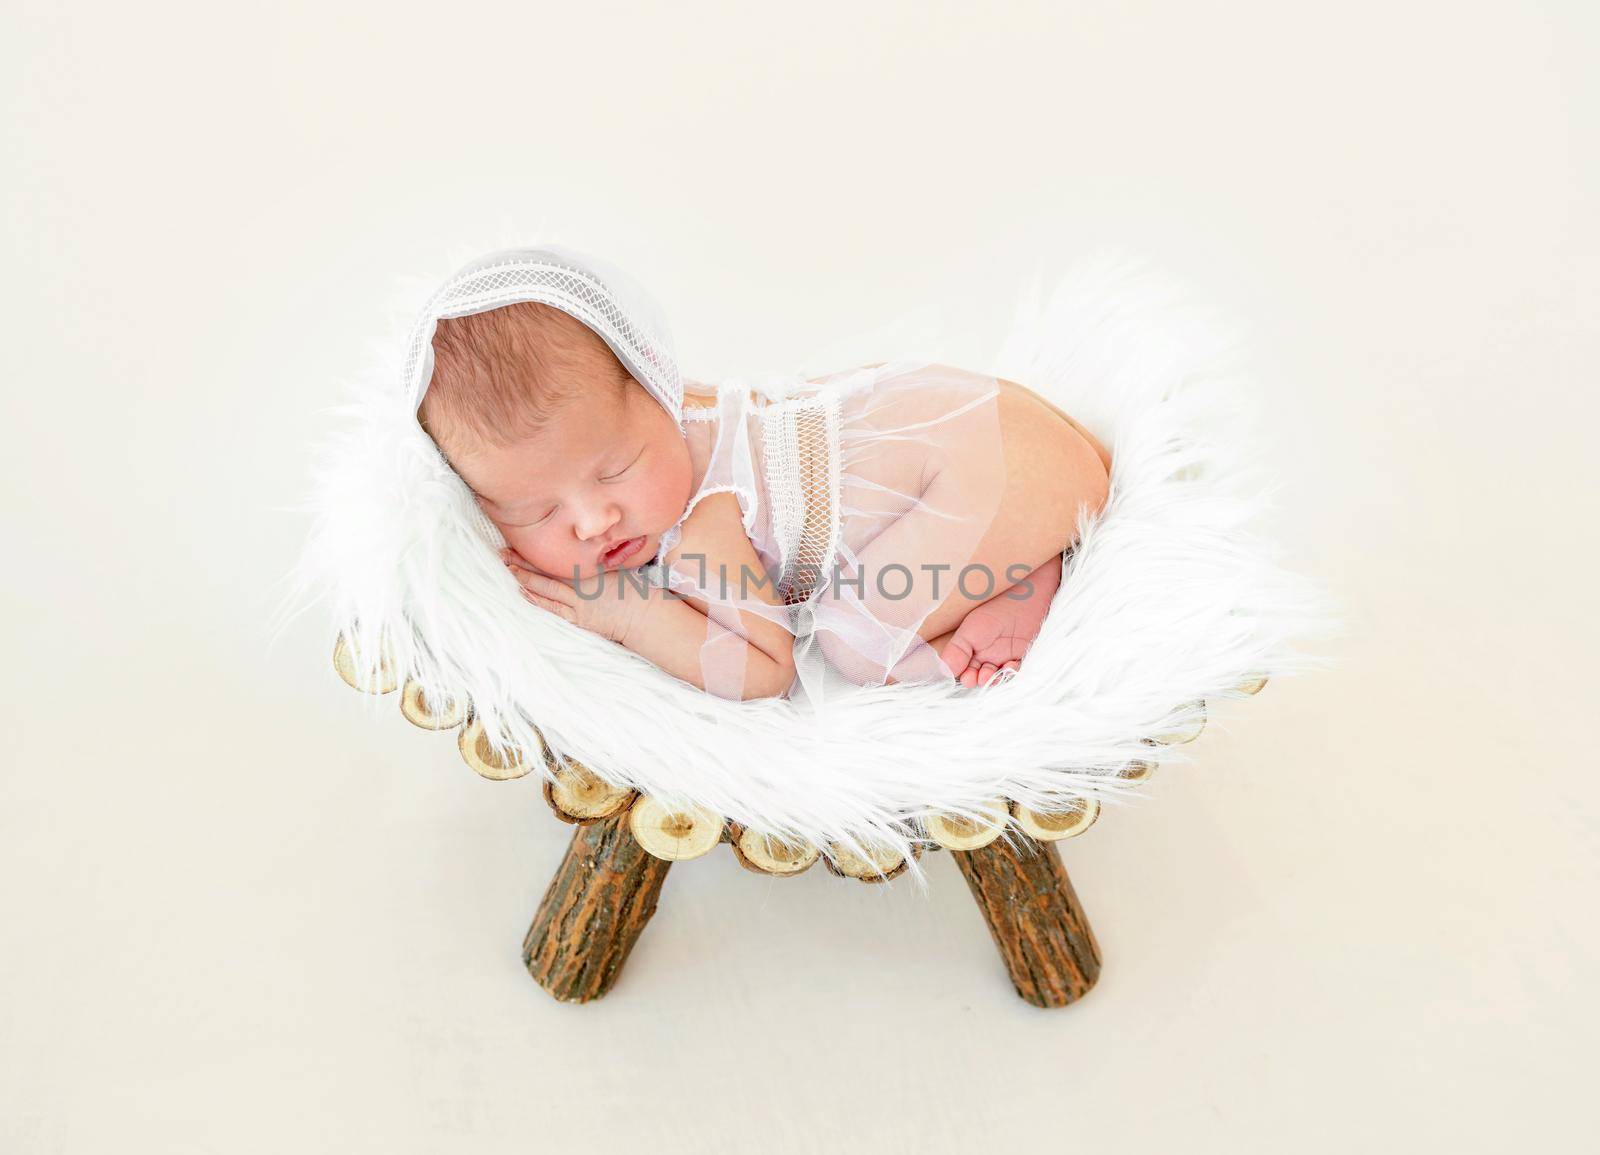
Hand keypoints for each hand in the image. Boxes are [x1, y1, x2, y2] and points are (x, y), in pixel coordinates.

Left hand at [501, 548, 658, 643]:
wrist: (644, 616)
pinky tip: (524, 594)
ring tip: (507, 570)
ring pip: (546, 590)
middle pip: (546, 572)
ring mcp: (578, 605)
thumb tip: (589, 548)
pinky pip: (553, 610)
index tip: (519, 541)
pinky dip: (537, 601)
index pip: (556, 559)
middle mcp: (581, 586)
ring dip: (525, 579)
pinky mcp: (579, 620)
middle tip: (502, 553)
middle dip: (523, 562)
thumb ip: (600, 559)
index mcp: (590, 571)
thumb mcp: (618, 568)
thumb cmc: (635, 590)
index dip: (536, 552)